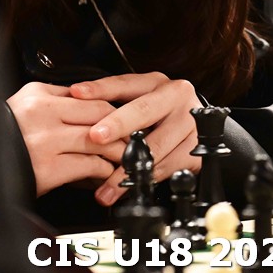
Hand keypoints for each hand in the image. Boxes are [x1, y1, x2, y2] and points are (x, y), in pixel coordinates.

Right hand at [7, 82, 126, 196]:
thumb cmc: (3, 131)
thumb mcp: (26, 101)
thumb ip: (56, 98)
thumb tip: (87, 98)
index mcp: (40, 95)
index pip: (90, 95)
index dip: (113, 106)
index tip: (127, 114)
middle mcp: (43, 114)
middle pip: (99, 114)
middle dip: (122, 125)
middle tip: (135, 134)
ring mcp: (46, 141)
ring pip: (97, 140)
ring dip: (117, 150)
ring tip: (126, 156)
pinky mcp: (47, 169)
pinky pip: (87, 165)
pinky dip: (102, 169)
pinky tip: (106, 172)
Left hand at [69, 72, 201, 205]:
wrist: (195, 127)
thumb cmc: (158, 112)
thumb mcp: (138, 98)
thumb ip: (110, 97)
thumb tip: (75, 94)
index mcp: (157, 82)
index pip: (125, 83)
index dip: (100, 89)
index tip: (77, 94)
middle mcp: (176, 98)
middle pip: (144, 111)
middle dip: (117, 125)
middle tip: (95, 138)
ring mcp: (189, 124)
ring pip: (155, 147)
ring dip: (127, 169)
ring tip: (106, 185)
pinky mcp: (196, 150)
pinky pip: (168, 168)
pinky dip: (145, 180)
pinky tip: (129, 189)